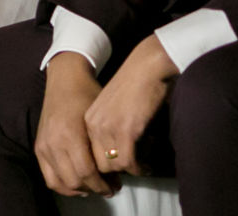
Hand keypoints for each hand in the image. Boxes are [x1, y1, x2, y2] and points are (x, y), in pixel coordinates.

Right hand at [34, 53, 115, 197]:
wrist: (64, 80)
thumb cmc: (87, 96)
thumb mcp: (99, 119)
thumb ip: (104, 147)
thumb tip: (116, 171)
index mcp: (70, 134)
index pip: (87, 172)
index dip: (102, 184)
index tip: (116, 186)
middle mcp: (53, 142)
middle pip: (74, 180)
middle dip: (94, 188)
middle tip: (109, 187)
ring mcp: (43, 146)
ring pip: (60, 183)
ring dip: (78, 189)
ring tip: (93, 186)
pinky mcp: (39, 147)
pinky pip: (49, 177)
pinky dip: (63, 185)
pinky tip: (77, 183)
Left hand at [83, 35, 177, 175]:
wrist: (148, 67)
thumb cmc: (136, 86)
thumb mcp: (113, 109)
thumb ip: (110, 129)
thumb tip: (117, 157)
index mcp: (89, 119)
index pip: (89, 155)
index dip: (107, 165)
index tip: (123, 166)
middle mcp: (94, 124)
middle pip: (100, 164)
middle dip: (118, 171)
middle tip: (136, 165)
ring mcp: (108, 127)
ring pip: (114, 166)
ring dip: (131, 168)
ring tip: (144, 161)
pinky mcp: (125, 130)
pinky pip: (129, 162)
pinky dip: (140, 167)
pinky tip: (148, 164)